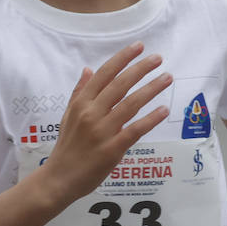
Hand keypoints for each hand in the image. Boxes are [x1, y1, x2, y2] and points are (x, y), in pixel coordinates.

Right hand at [35, 43, 173, 207]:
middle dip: (141, 68)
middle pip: (120, 85)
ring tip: (167, 78)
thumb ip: (79, 92)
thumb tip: (88, 69)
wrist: (59, 179)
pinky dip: (150, 119)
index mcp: (81, 103)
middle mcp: (91, 113)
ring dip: (151, 89)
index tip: (139, 47)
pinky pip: (135, 130)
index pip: (104, 75)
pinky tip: (163, 109)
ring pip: (130, 103)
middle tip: (158, 58)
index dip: (123, 59)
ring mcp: (102, 131)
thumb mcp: (68, 116)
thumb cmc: (67, 147)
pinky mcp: (112, 149)